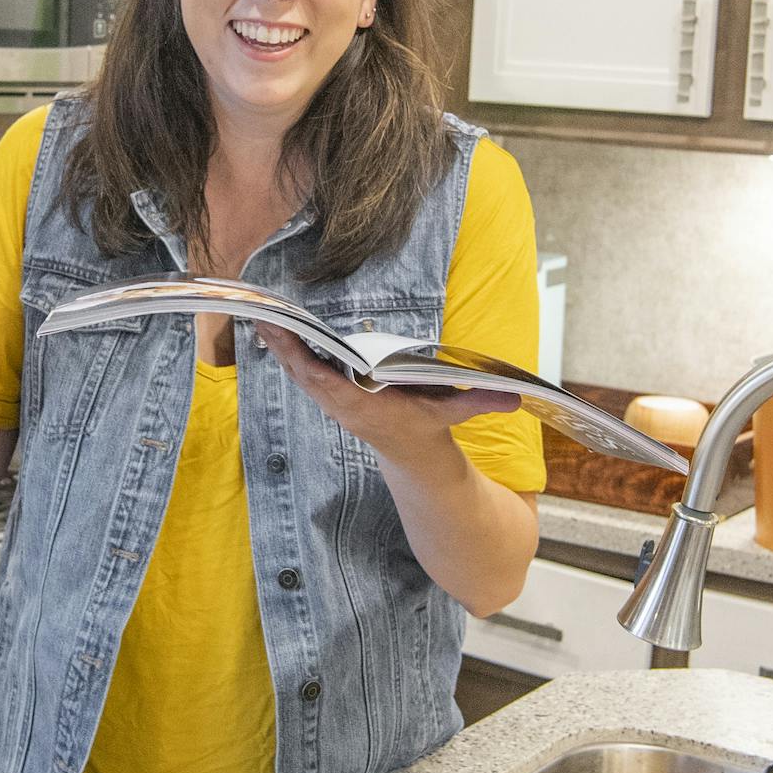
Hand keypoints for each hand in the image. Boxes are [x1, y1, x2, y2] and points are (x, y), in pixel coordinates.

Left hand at [253, 330, 515, 465]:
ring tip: (258, 314)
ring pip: (298, 372)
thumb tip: (513, 397)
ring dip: (279, 346)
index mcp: (366, 407)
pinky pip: (303, 373)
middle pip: (304, 374)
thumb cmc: (429, 429)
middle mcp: (343, 404)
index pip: (330, 384)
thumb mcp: (453, 414)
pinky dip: (287, 352)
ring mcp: (334, 402)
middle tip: (260, 315)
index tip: (288, 340)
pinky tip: (273, 331)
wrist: (414, 458)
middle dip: (282, 346)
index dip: (306, 363)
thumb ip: (480, 403)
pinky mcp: (332, 397)